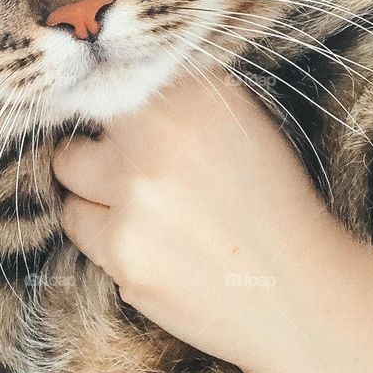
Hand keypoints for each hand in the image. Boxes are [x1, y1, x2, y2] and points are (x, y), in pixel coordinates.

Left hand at [51, 73, 372, 372]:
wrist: (305, 295)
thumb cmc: (273, 201)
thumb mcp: (239, 121)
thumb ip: (174, 95)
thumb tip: (102, 77)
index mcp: (191, 94)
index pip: (105, 81)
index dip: (103, 103)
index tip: (105, 118)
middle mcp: (158, 137)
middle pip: (78, 128)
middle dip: (94, 148)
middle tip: (129, 168)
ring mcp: (136, 199)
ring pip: (68, 177)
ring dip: (91, 190)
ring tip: (143, 206)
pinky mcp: (123, 256)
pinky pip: (81, 228)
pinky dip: (105, 234)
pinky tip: (152, 243)